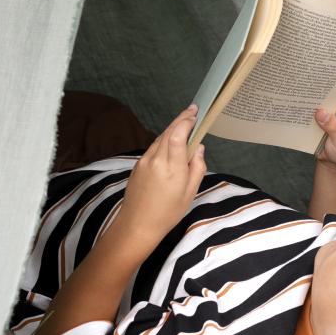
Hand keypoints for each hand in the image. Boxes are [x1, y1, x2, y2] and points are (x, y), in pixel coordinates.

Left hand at [115, 104, 206, 246]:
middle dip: (181, 119)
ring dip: (172, 128)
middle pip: (168, 132)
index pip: (177, 136)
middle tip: (192, 110)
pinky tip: (171, 140)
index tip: (195, 114)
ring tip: (184, 121)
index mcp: (172, 169)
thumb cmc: (167, 213)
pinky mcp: (138, 165)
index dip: (185, 121)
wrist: (137, 224)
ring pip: (160, 138)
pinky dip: (164, 139)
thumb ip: (196, 168)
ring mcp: (144, 161)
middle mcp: (156, 161)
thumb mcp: (190, 193)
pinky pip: (153, 147)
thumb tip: (198, 148)